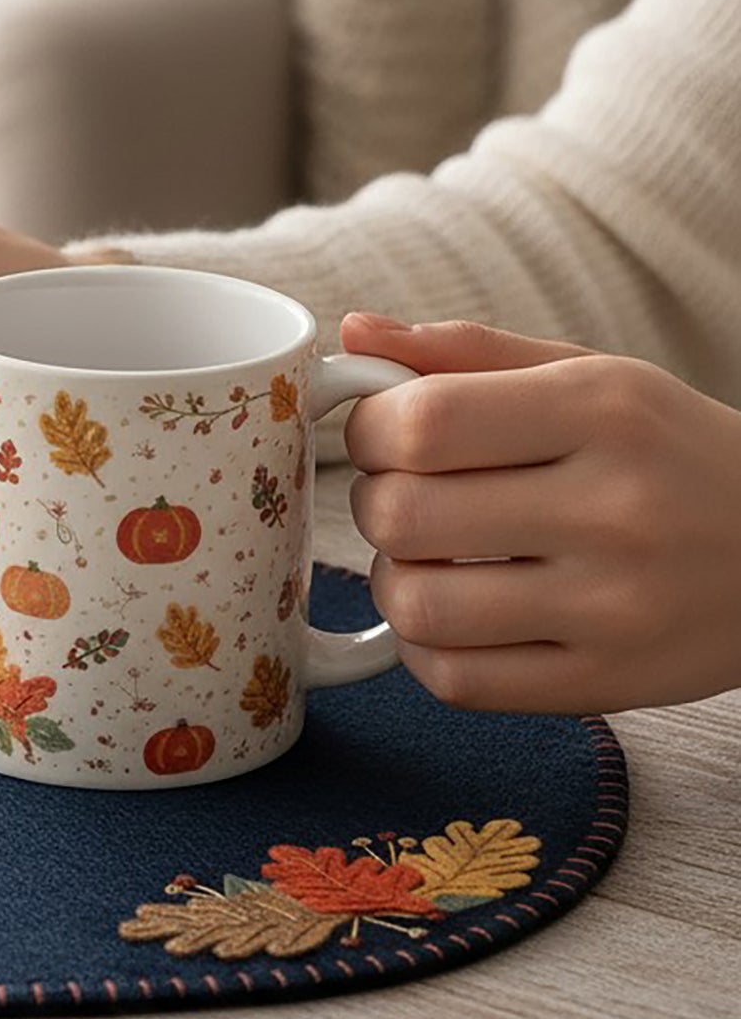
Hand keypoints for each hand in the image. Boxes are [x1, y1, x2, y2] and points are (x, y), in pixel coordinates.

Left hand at [342, 313, 740, 712]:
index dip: (369, 430)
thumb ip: (466, 353)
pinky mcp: (609, 683)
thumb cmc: (667, 451)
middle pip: (402, 516)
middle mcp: (615, 509)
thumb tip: (351, 335)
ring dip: (395, 579)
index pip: (420, 423)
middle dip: (376, 502)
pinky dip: (428, 649)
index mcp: (604, 411)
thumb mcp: (590, 376)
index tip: (386, 435)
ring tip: (431, 559)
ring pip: (417, 605)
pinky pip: (457, 680)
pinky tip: (458, 617)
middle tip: (411, 496)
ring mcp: (615, 607)